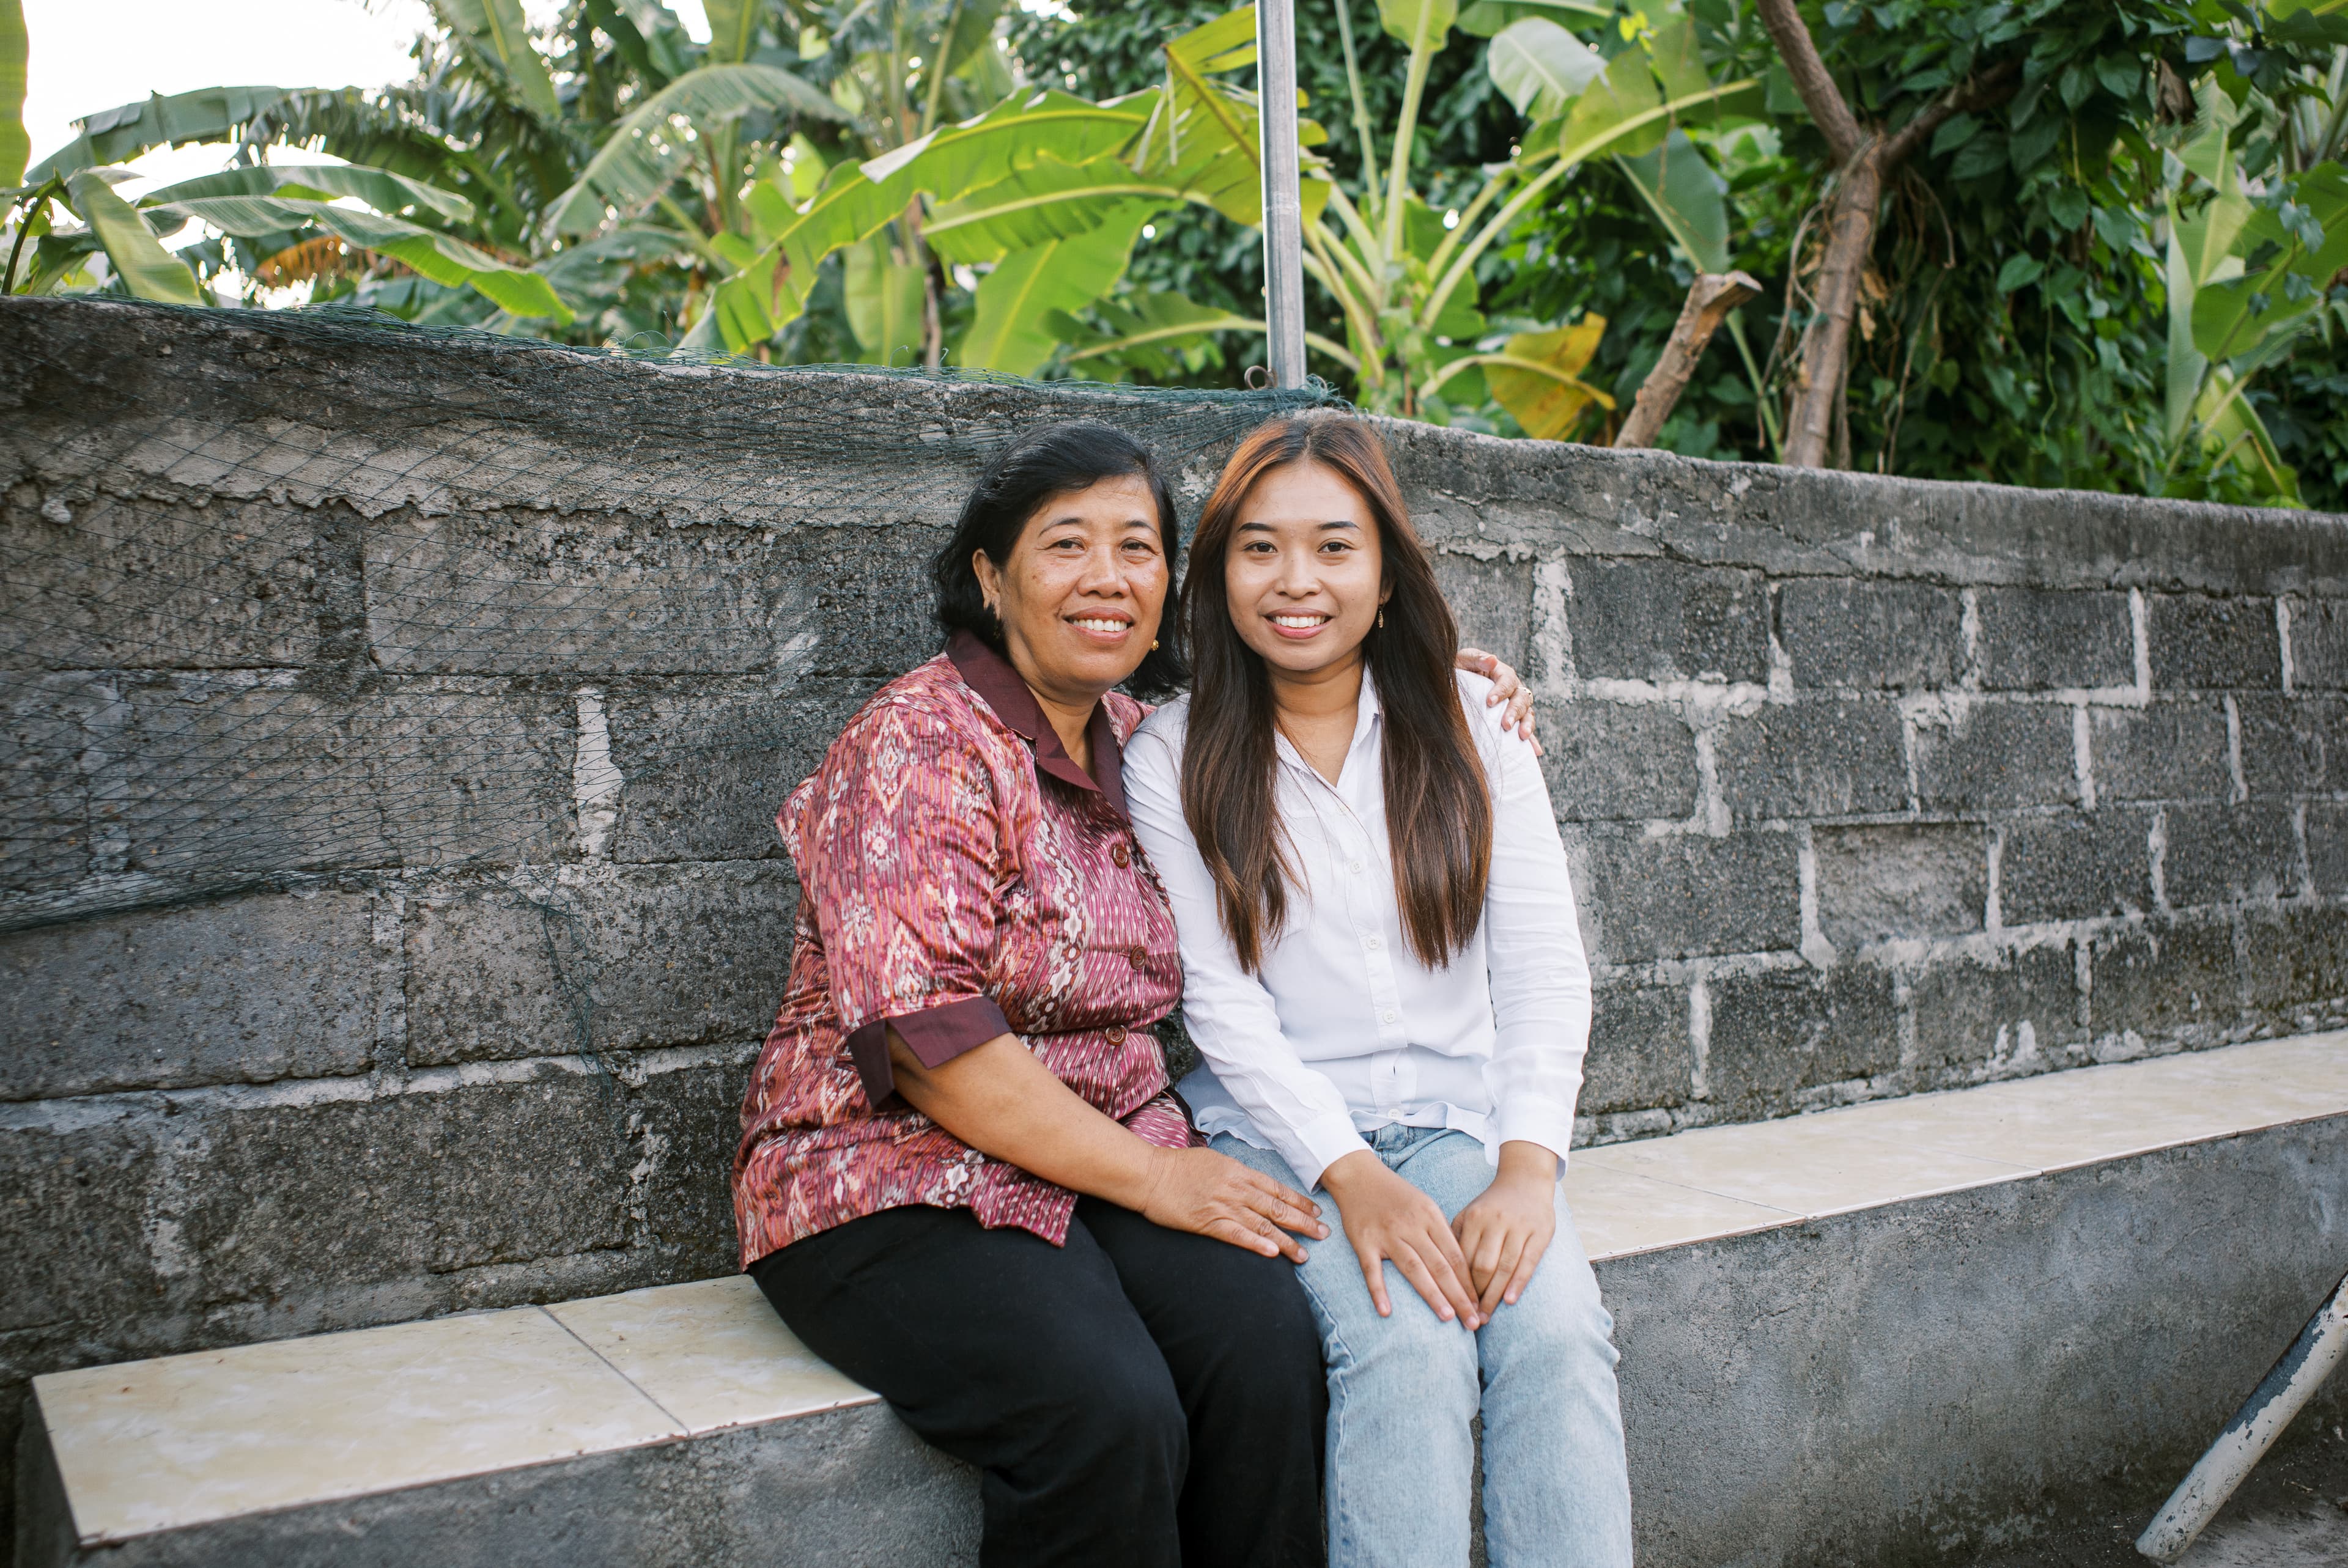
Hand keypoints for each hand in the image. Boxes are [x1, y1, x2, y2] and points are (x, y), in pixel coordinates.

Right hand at [1140, 1146, 1327, 1261]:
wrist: (1150, 1174)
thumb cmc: (1179, 1166)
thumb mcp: (1214, 1160)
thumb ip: (1235, 1172)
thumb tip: (1252, 1182)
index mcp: (1239, 1171)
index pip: (1277, 1188)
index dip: (1299, 1201)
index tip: (1317, 1211)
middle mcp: (1236, 1188)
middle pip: (1277, 1207)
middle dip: (1303, 1222)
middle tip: (1324, 1234)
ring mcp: (1223, 1205)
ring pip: (1263, 1224)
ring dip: (1287, 1241)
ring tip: (1305, 1255)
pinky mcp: (1207, 1222)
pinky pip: (1237, 1235)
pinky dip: (1257, 1244)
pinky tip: (1273, 1254)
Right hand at [1319, 1150, 1484, 1327]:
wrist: (1358, 1175)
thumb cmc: (1396, 1194)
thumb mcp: (1425, 1204)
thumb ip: (1441, 1232)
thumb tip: (1461, 1265)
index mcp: (1430, 1216)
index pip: (1455, 1255)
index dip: (1469, 1283)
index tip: (1480, 1305)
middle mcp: (1411, 1226)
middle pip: (1440, 1266)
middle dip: (1459, 1296)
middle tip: (1473, 1322)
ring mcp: (1387, 1234)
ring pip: (1414, 1269)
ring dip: (1432, 1295)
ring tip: (1448, 1318)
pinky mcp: (1363, 1242)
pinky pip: (1371, 1270)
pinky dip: (1378, 1290)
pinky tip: (1386, 1311)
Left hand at [1451, 1141, 1558, 1314]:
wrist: (1525, 1181)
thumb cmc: (1492, 1205)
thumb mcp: (1470, 1214)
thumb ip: (1457, 1237)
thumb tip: (1439, 1270)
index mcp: (1473, 1217)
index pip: (1461, 1257)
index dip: (1456, 1283)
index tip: (1451, 1304)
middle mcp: (1495, 1221)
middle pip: (1482, 1265)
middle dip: (1474, 1295)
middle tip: (1468, 1318)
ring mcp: (1519, 1227)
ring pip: (1504, 1267)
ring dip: (1494, 1296)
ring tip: (1485, 1317)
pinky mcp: (1540, 1233)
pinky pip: (1528, 1262)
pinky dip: (1518, 1283)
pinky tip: (1509, 1300)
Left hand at [1457, 649, 1543, 755]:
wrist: (1455, 685)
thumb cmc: (1458, 670)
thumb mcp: (1463, 660)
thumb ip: (1476, 658)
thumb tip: (1492, 660)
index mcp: (1501, 672)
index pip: (1507, 680)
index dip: (1501, 691)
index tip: (1489, 702)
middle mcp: (1513, 688)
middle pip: (1521, 698)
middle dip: (1514, 712)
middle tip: (1505, 725)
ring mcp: (1514, 705)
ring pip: (1527, 713)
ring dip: (1527, 725)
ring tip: (1522, 736)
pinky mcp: (1513, 720)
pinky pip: (1525, 729)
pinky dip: (1531, 740)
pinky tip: (1535, 751)